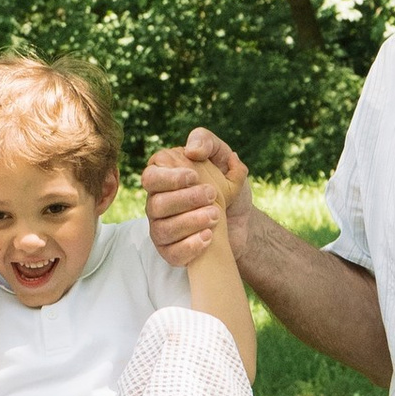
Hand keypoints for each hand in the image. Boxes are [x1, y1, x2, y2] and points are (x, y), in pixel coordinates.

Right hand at [144, 127, 249, 265]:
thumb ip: (206, 142)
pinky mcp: (171, 251)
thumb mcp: (222, 157)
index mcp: (164, 178)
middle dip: (185, 200)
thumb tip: (192, 150)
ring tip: (216, 215)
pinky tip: (208, 237)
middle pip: (156, 204)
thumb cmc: (227, 186)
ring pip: (162, 230)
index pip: (151, 177)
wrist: (244, 220)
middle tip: (212, 195)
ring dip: (190, 222)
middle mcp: (157, 203)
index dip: (169, 178)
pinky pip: (171, 253)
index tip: (194, 176)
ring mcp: (162, 228)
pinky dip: (190, 246)